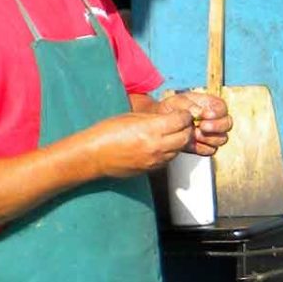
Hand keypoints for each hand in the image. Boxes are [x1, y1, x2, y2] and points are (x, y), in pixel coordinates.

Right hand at [81, 105, 200, 178]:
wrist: (95, 155)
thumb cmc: (108, 132)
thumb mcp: (131, 117)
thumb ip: (154, 118)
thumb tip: (170, 117)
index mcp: (151, 129)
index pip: (181, 121)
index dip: (185, 115)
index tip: (183, 113)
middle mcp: (157, 146)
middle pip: (185, 137)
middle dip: (187, 128)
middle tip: (184, 123)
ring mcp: (156, 160)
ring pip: (180, 149)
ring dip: (181, 141)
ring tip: (175, 133)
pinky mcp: (153, 169)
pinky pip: (170, 159)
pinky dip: (172, 151)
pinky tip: (165, 145)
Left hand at [159, 90, 231, 154]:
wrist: (162, 125)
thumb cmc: (171, 109)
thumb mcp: (177, 101)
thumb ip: (190, 105)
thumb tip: (201, 113)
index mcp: (210, 105)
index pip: (223, 107)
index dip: (217, 112)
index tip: (205, 115)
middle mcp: (215, 119)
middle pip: (228, 124)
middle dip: (217, 126)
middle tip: (202, 126)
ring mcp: (212, 134)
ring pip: (222, 139)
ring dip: (209, 138)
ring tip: (194, 134)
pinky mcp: (206, 146)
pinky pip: (211, 150)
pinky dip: (202, 147)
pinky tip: (193, 142)